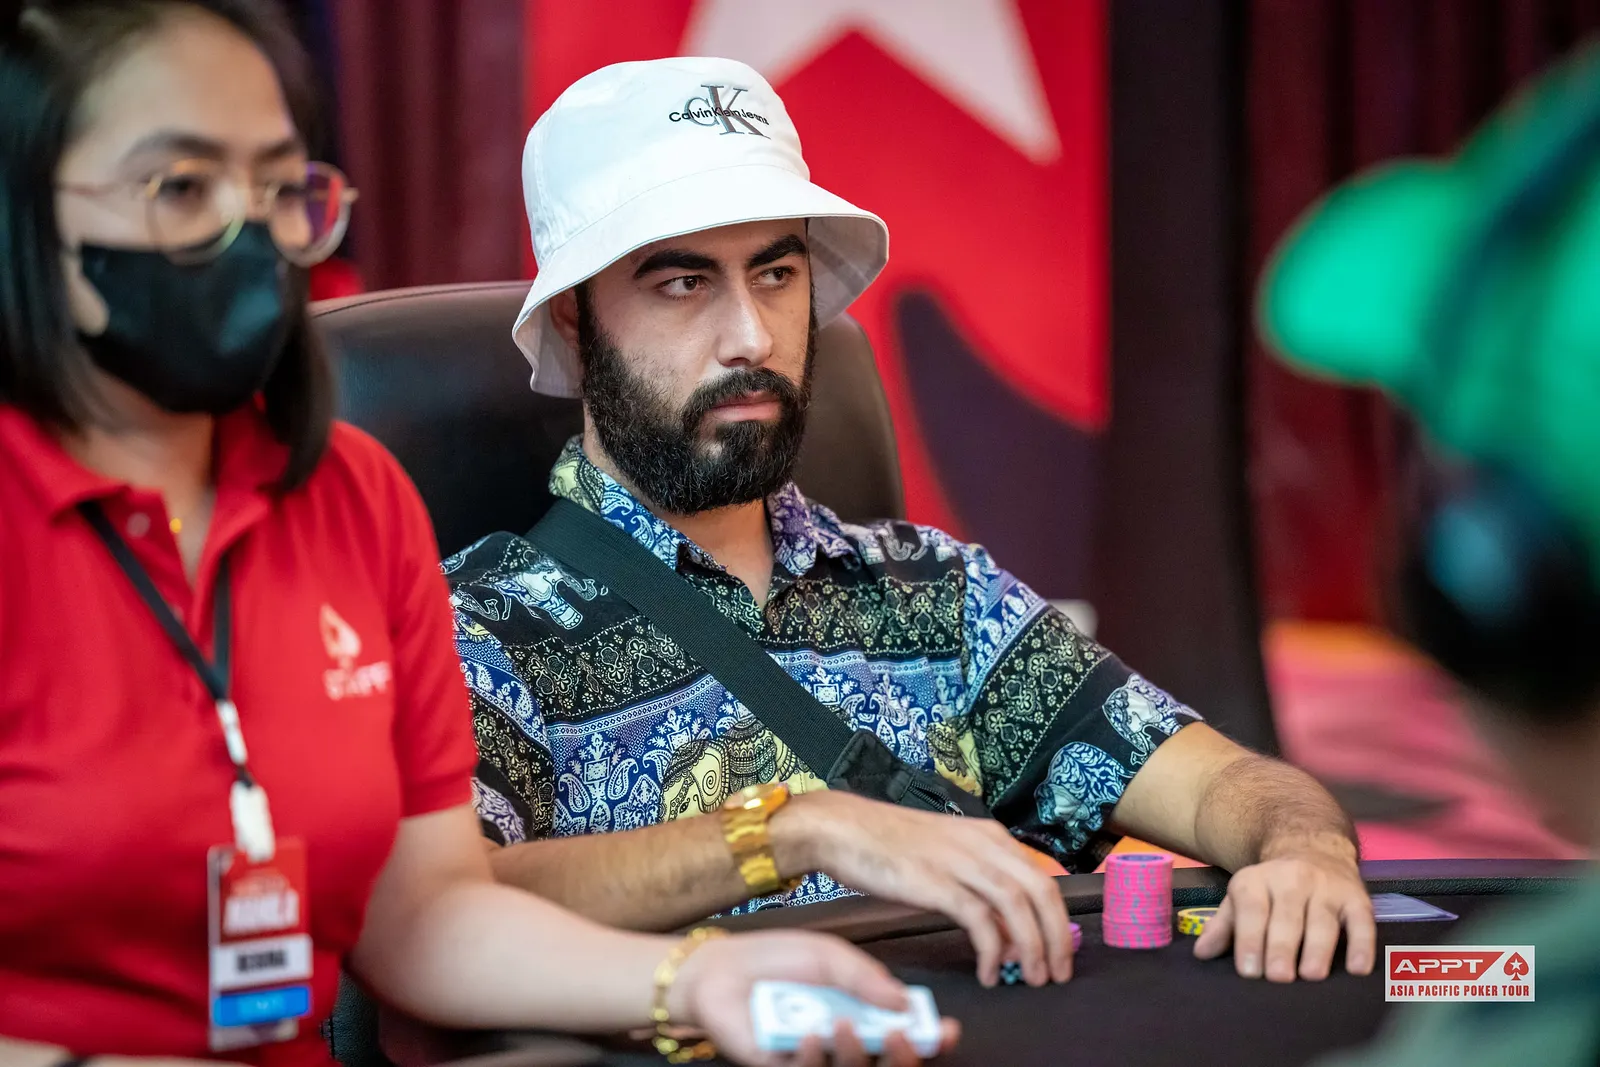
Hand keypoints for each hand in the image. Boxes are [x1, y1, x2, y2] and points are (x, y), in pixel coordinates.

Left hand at [669, 930, 960, 1065]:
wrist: (721, 967)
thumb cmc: (778, 958)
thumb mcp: (830, 955)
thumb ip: (866, 978)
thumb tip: (905, 1002)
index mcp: (863, 1012)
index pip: (908, 1034)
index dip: (933, 1038)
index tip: (949, 1030)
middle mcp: (845, 1040)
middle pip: (890, 1066)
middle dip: (904, 1059)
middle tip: (901, 1038)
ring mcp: (816, 1058)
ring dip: (855, 1055)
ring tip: (840, 1025)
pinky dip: (813, 1059)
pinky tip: (806, 1035)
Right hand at [774, 791, 1072, 987]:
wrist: (845, 828)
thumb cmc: (890, 843)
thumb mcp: (948, 855)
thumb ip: (979, 885)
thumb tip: (1007, 928)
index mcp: (989, 835)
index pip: (1043, 877)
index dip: (1058, 918)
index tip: (1061, 948)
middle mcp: (983, 844)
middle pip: (1042, 891)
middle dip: (1057, 937)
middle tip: (1059, 972)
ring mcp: (960, 861)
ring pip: (1018, 905)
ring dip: (1032, 947)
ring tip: (1032, 977)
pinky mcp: (936, 882)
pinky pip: (980, 920)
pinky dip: (992, 950)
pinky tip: (989, 971)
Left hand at [1193, 840, 1374, 981]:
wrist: (1314, 849)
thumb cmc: (1272, 888)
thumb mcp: (1242, 898)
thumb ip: (1223, 926)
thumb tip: (1202, 954)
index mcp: (1257, 881)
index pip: (1251, 911)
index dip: (1249, 940)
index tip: (1249, 972)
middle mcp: (1292, 880)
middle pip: (1286, 917)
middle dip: (1281, 947)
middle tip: (1278, 978)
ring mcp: (1327, 888)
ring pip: (1322, 920)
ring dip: (1317, 948)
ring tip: (1311, 975)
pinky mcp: (1357, 898)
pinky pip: (1362, 922)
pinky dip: (1362, 945)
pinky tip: (1358, 968)